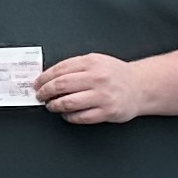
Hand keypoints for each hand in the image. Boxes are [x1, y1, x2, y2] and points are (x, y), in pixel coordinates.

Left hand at [36, 52, 151, 125]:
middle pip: (61, 85)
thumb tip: (48, 76)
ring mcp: (102, 95)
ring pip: (69, 103)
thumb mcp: (96, 61)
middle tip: (40, 96)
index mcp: (91, 62)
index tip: (37, 83)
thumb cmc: (115, 74)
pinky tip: (66, 114)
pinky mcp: (107, 111)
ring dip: (54, 105)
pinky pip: (81, 117)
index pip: (59, 69)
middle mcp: (97, 78)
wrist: (140, 86)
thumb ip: (74, 67)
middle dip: (45, 92)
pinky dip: (69, 116)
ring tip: (51, 106)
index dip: (44, 78)